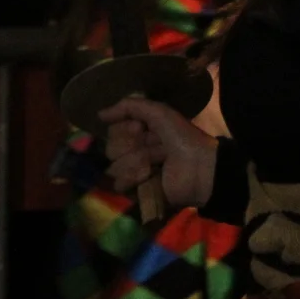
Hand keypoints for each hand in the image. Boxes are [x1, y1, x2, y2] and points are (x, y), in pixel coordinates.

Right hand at [99, 97, 218, 209]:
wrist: (199, 167)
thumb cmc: (182, 138)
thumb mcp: (160, 112)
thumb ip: (130, 106)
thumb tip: (99, 114)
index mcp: (140, 134)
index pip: (113, 131)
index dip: (125, 130)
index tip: (140, 128)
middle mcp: (134, 152)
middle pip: (111, 149)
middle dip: (130, 146)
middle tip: (154, 146)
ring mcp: (135, 174)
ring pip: (114, 167)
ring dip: (135, 163)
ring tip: (156, 163)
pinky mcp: (137, 192)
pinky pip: (119, 184)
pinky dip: (134, 179)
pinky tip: (150, 176)